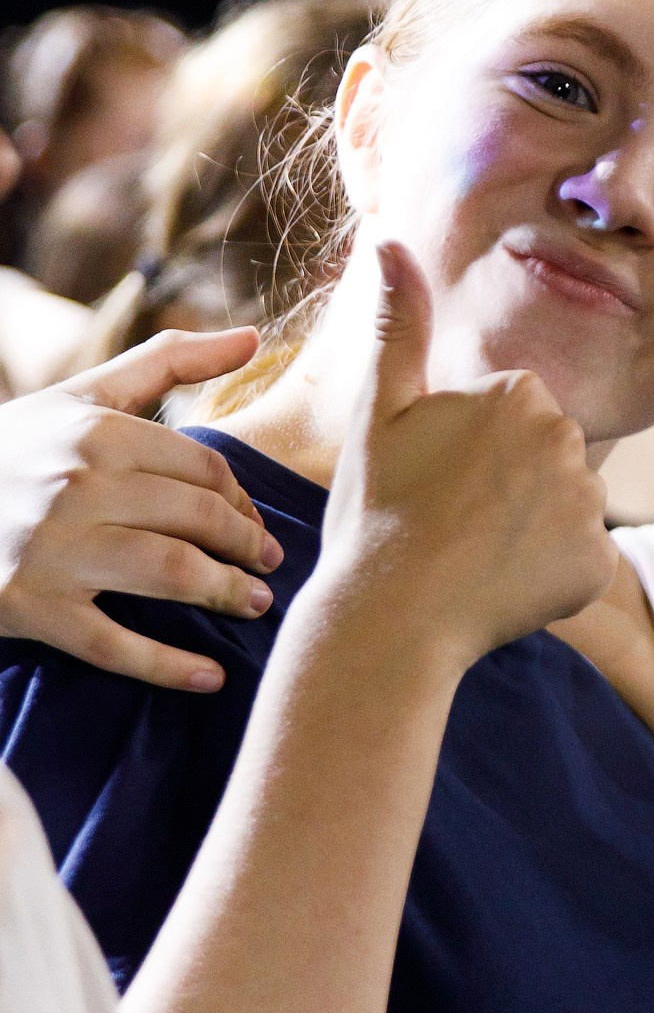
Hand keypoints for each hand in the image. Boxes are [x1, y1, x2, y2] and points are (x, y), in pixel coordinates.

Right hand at [0, 326, 285, 690]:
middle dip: (248, 547)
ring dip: (228, 594)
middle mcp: (76, 486)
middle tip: (269, 566)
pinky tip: (210, 677)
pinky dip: (170, 667)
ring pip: (172, 573)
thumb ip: (167, 363)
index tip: (254, 522)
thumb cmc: (16, 452)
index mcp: (95, 432)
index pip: (205, 469)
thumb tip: (253, 336)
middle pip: (199, 519)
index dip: (243, 500)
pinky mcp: (32, 608)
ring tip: (254, 605)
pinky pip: (116, 645)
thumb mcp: (80, 399)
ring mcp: (53, 550)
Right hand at [314, 244, 617, 669]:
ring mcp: (588, 505)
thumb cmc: (376, 510)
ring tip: (474, 553)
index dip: (472, 449)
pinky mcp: (599, 564)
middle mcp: (568, 439)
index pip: (514, 412)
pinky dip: (552, 575)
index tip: (436, 478)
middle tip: (452, 518)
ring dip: (532, 528)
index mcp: (519, 392)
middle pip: (548, 455)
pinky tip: (504, 585)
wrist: (390, 615)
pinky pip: (582, 560)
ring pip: (566, 506)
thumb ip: (400, 326)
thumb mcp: (380, 411)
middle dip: (511, 483)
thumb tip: (389, 239)